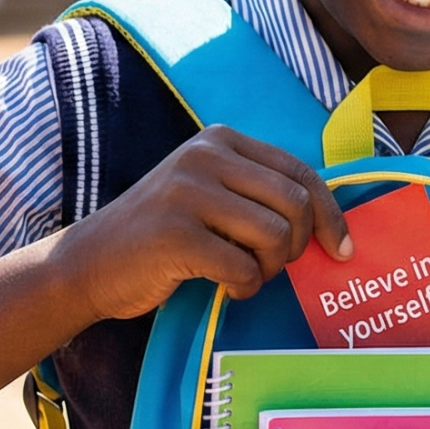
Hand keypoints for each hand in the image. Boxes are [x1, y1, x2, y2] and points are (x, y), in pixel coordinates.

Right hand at [46, 126, 351, 320]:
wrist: (88, 265)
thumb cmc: (160, 237)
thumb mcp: (208, 193)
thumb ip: (257, 193)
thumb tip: (329, 221)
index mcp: (220, 140)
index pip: (300, 172)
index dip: (330, 215)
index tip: (341, 248)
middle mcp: (205, 155)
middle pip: (294, 204)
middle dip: (294, 247)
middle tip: (269, 267)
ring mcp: (188, 192)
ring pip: (275, 237)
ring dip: (268, 270)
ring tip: (242, 276)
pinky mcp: (176, 234)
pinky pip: (244, 269)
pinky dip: (244, 288)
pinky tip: (224, 288)